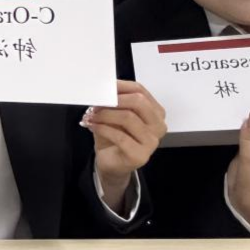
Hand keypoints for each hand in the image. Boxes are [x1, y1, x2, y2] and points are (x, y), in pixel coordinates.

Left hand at [83, 80, 166, 210]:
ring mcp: (152, 142)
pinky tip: (92, 126)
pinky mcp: (140, 155)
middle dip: (115, 99)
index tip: (103, 87)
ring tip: (91, 115)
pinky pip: (120, 136)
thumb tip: (103, 88)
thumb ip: (113, 101)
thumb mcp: (114, 114)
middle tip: (97, 102)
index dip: (120, 86)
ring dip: (105, 114)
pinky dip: (102, 128)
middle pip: (139, 102)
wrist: (112, 164)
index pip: (140, 90)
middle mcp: (158, 126)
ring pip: (128, 117)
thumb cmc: (114, 136)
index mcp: (155, 112)